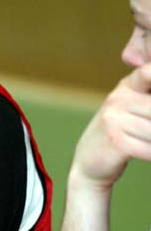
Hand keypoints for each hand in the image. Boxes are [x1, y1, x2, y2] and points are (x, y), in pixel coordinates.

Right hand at [70, 62, 150, 187]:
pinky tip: (141, 153)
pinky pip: (149, 149)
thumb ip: (148, 96)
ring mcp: (113, 118)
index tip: (149, 91)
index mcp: (127, 86)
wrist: (89, 160)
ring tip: (143, 142)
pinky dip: (150, 155)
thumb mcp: (133, 107)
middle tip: (146, 130)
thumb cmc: (121, 133)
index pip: (147, 72)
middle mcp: (118, 98)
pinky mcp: (115, 140)